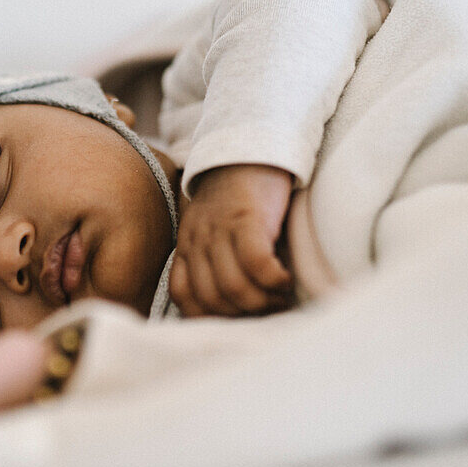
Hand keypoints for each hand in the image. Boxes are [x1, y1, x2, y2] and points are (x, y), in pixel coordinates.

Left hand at [169, 164, 295, 316]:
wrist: (252, 150)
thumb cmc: (239, 197)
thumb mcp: (214, 230)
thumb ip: (214, 261)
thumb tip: (235, 306)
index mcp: (186, 245)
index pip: (183, 296)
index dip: (210, 316)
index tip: (237, 316)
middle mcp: (198, 239)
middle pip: (211, 299)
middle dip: (242, 314)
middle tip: (267, 309)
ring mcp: (220, 229)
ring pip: (232, 287)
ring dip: (262, 302)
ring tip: (280, 296)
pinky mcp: (247, 218)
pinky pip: (256, 264)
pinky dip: (273, 281)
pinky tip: (285, 279)